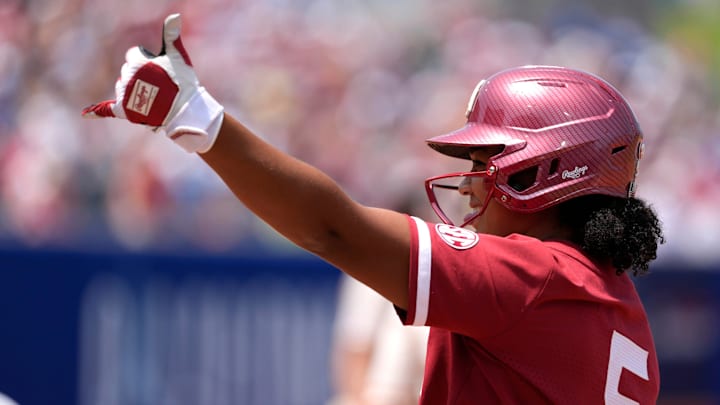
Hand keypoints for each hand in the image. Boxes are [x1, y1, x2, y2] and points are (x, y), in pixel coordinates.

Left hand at [82, 13, 223, 152]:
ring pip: (122, 86)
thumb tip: (175, 15)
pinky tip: (85, 114)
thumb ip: (171, 35)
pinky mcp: (124, 110)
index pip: (133, 56)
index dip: (147, 61)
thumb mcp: (178, 56)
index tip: (161, 71)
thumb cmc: (183, 81)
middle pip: (127, 71)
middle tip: (160, 85)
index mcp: (137, 62)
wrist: (185, 110)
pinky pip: (107, 109)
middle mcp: (127, 77)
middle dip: (140, 75)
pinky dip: (96, 112)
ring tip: (153, 97)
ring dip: (133, 89)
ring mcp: (124, 94)